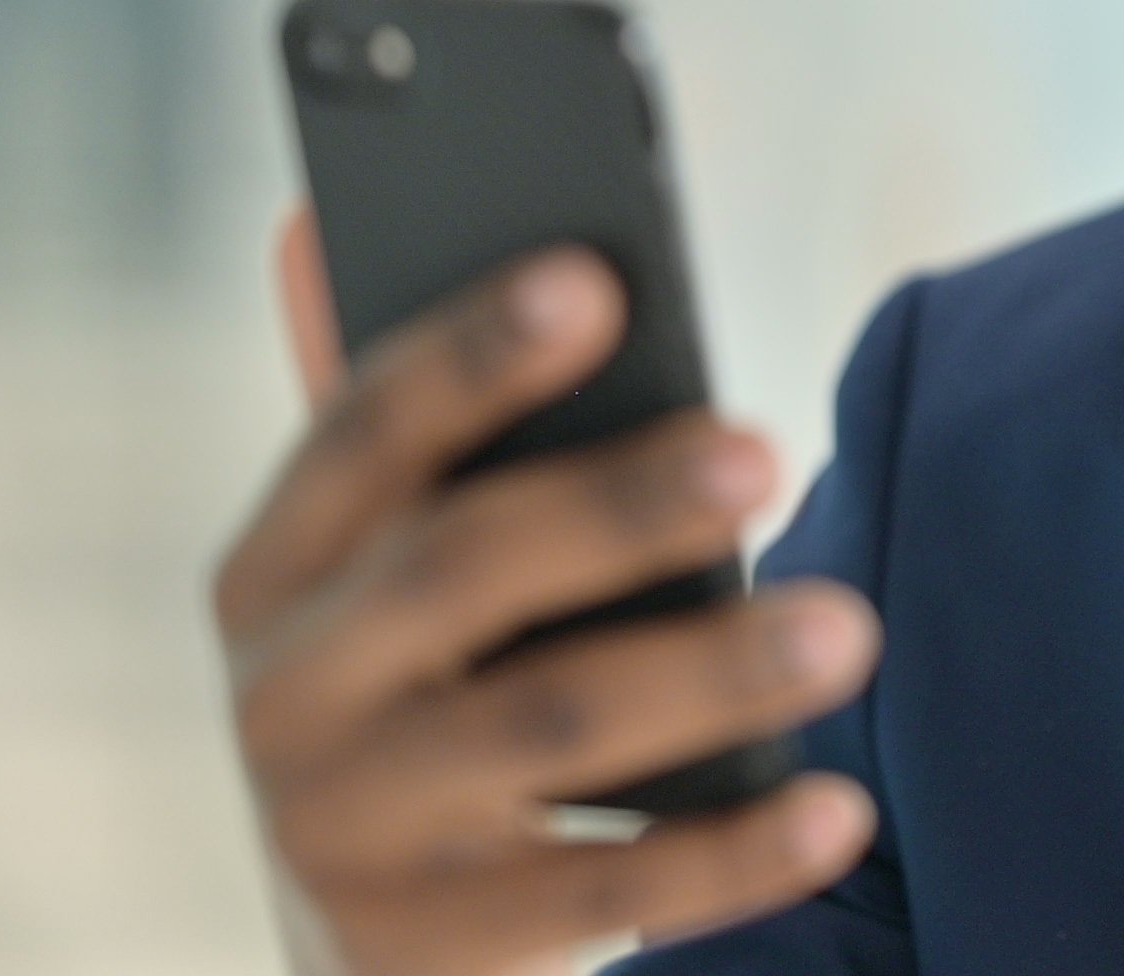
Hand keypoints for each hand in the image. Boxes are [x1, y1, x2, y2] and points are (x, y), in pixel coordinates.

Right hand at [216, 212, 882, 974]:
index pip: (360, 434)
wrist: (370, 937)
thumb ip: (387, 418)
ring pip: (542, 731)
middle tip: (766, 447)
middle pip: (459, 571)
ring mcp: (346, 831)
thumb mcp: (375, 567)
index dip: (470, 355)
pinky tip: (837, 805)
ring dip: (708, 672)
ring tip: (848, 623)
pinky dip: (729, 854)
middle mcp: (286, 697)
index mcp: (275, 570)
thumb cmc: (413, 689)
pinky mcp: (424, 950)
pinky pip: (598, 894)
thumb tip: (309, 221)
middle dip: (615, 503)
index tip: (594, 282)